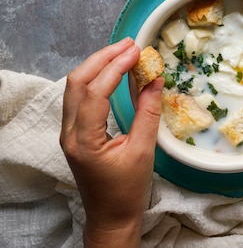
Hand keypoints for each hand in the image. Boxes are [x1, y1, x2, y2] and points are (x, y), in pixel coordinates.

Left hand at [60, 37, 162, 246]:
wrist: (111, 216)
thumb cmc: (127, 190)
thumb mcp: (143, 151)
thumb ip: (148, 113)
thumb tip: (154, 80)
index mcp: (84, 140)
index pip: (95, 92)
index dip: (116, 67)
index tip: (137, 51)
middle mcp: (69, 133)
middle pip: (77, 82)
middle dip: (103, 58)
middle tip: (130, 44)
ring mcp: (69, 132)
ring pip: (74, 86)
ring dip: (97, 65)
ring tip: (123, 52)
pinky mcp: (75, 132)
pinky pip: (79, 96)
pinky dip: (96, 78)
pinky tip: (114, 71)